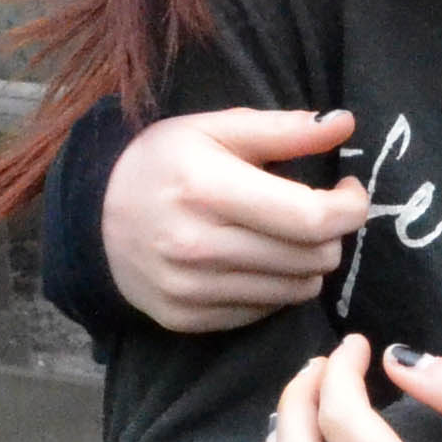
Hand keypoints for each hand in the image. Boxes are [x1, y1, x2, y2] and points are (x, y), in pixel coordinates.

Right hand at [103, 107, 367, 331]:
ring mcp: (190, 289)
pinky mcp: (186, 318)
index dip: (350, 207)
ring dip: (308, 263)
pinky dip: (275, 287)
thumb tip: (345, 123)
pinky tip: (257, 259)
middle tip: (317, 211)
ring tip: (287, 234)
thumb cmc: (163, 163)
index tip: (349, 190)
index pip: (312, 219)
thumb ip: (284, 130)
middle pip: (312, 258)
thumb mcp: (215, 129)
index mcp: (208, 189)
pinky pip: (265, 312)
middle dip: (332, 234)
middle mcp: (197, 245)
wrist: (92, 215)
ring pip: (296, 290)